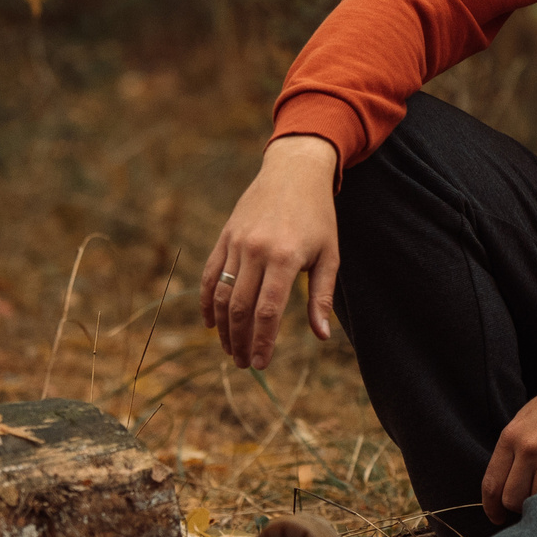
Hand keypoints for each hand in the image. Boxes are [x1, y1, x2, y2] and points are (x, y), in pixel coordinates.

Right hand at [203, 135, 341, 370]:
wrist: (294, 172)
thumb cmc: (318, 216)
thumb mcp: (329, 255)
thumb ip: (322, 297)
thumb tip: (322, 336)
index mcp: (285, 258)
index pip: (268, 311)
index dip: (263, 341)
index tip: (261, 364)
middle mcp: (256, 251)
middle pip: (240, 308)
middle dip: (240, 341)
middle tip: (244, 364)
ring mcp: (236, 243)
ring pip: (221, 295)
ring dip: (223, 328)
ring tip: (230, 350)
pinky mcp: (224, 237)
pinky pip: (209, 275)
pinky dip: (207, 302)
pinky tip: (211, 324)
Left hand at [482, 344, 536, 522]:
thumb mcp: (529, 418)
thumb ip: (516, 449)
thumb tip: (508, 483)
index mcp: (511, 435)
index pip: (491, 483)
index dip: (492, 508)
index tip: (498, 517)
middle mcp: (527, 446)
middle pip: (511, 498)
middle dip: (519, 507)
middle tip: (531, 503)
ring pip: (536, 499)